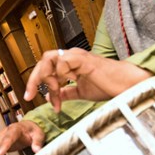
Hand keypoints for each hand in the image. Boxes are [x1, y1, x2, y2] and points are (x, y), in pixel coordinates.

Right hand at [0, 120, 44, 154]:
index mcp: (15, 129)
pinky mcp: (0, 146)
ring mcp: (1, 140)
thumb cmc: (32, 130)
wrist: (28, 128)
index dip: (3, 146)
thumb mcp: (38, 134)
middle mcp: (5, 134)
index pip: (8, 138)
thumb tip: (37, 150)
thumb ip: (37, 142)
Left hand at [24, 47, 152, 112]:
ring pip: (48, 59)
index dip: (36, 81)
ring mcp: (77, 56)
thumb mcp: (81, 91)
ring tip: (54, 96)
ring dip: (47, 80)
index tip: (31, 98)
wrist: (125, 85)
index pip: (46, 66)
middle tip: (30, 96)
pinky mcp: (83, 60)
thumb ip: (66, 92)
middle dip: (34, 79)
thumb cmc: (108, 86)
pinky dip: (59, 77)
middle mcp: (71, 56)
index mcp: (70, 62)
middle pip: (44, 60)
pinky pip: (62, 63)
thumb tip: (51, 97)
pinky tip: (64, 88)